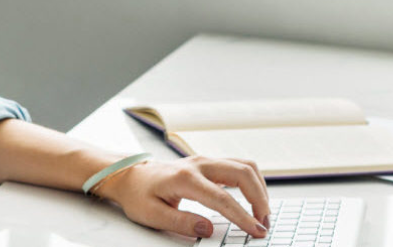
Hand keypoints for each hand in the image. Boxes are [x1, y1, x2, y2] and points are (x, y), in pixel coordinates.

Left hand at [95, 155, 270, 239]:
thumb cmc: (138, 195)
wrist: (129, 176)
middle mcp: (198, 164)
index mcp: (184, 178)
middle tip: (264, 224)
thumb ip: (181, 223)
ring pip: (244, 166)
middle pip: (242, 173)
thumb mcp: (152, 215)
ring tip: (262, 214)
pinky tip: (253, 199)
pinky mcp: (208, 163)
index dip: (243, 216)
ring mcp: (205, 161)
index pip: (222, 199)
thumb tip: (208, 230)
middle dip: (260, 199)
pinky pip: (238, 166)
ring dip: (259, 188)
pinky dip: (252, 182)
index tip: (257, 231)